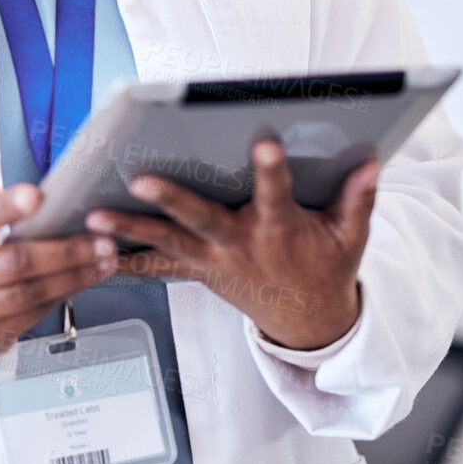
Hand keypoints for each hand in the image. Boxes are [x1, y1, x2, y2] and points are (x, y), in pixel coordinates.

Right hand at [0, 183, 117, 362]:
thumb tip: (14, 194)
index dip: (5, 208)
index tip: (37, 196)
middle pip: (13, 262)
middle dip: (64, 251)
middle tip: (99, 240)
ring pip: (28, 293)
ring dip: (73, 276)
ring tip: (102, 261)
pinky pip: (31, 316)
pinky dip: (61, 296)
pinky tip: (80, 282)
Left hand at [84, 140, 377, 349]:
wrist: (307, 320)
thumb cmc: (325, 269)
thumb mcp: (350, 237)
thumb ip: (358, 198)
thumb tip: (372, 162)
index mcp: (278, 230)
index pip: (276, 194)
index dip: (272, 169)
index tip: (265, 143)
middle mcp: (238, 245)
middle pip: (200, 219)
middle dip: (170, 198)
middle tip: (141, 178)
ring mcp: (211, 261)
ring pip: (164, 243)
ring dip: (128, 229)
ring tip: (93, 216)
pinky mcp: (195, 272)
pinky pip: (154, 268)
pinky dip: (123, 260)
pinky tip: (90, 251)